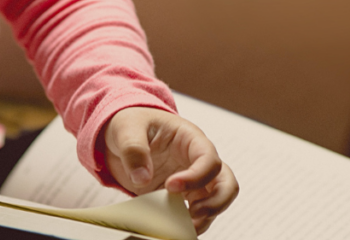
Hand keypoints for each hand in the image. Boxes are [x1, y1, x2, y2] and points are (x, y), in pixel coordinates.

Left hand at [103, 107, 238, 233]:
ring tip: (183, 226)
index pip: (209, 159)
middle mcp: (197, 160)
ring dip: (205, 217)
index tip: (170, 186)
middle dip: (216, 203)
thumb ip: (133, 150)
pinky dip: (190, 223)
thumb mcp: (126, 128)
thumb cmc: (131, 123)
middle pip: (226, 183)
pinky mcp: (182, 196)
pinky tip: (175, 227)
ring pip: (216, 202)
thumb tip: (142, 177)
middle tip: (192, 214)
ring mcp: (192, 180)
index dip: (196, 176)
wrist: (123, 135)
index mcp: (190, 139)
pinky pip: (196, 212)